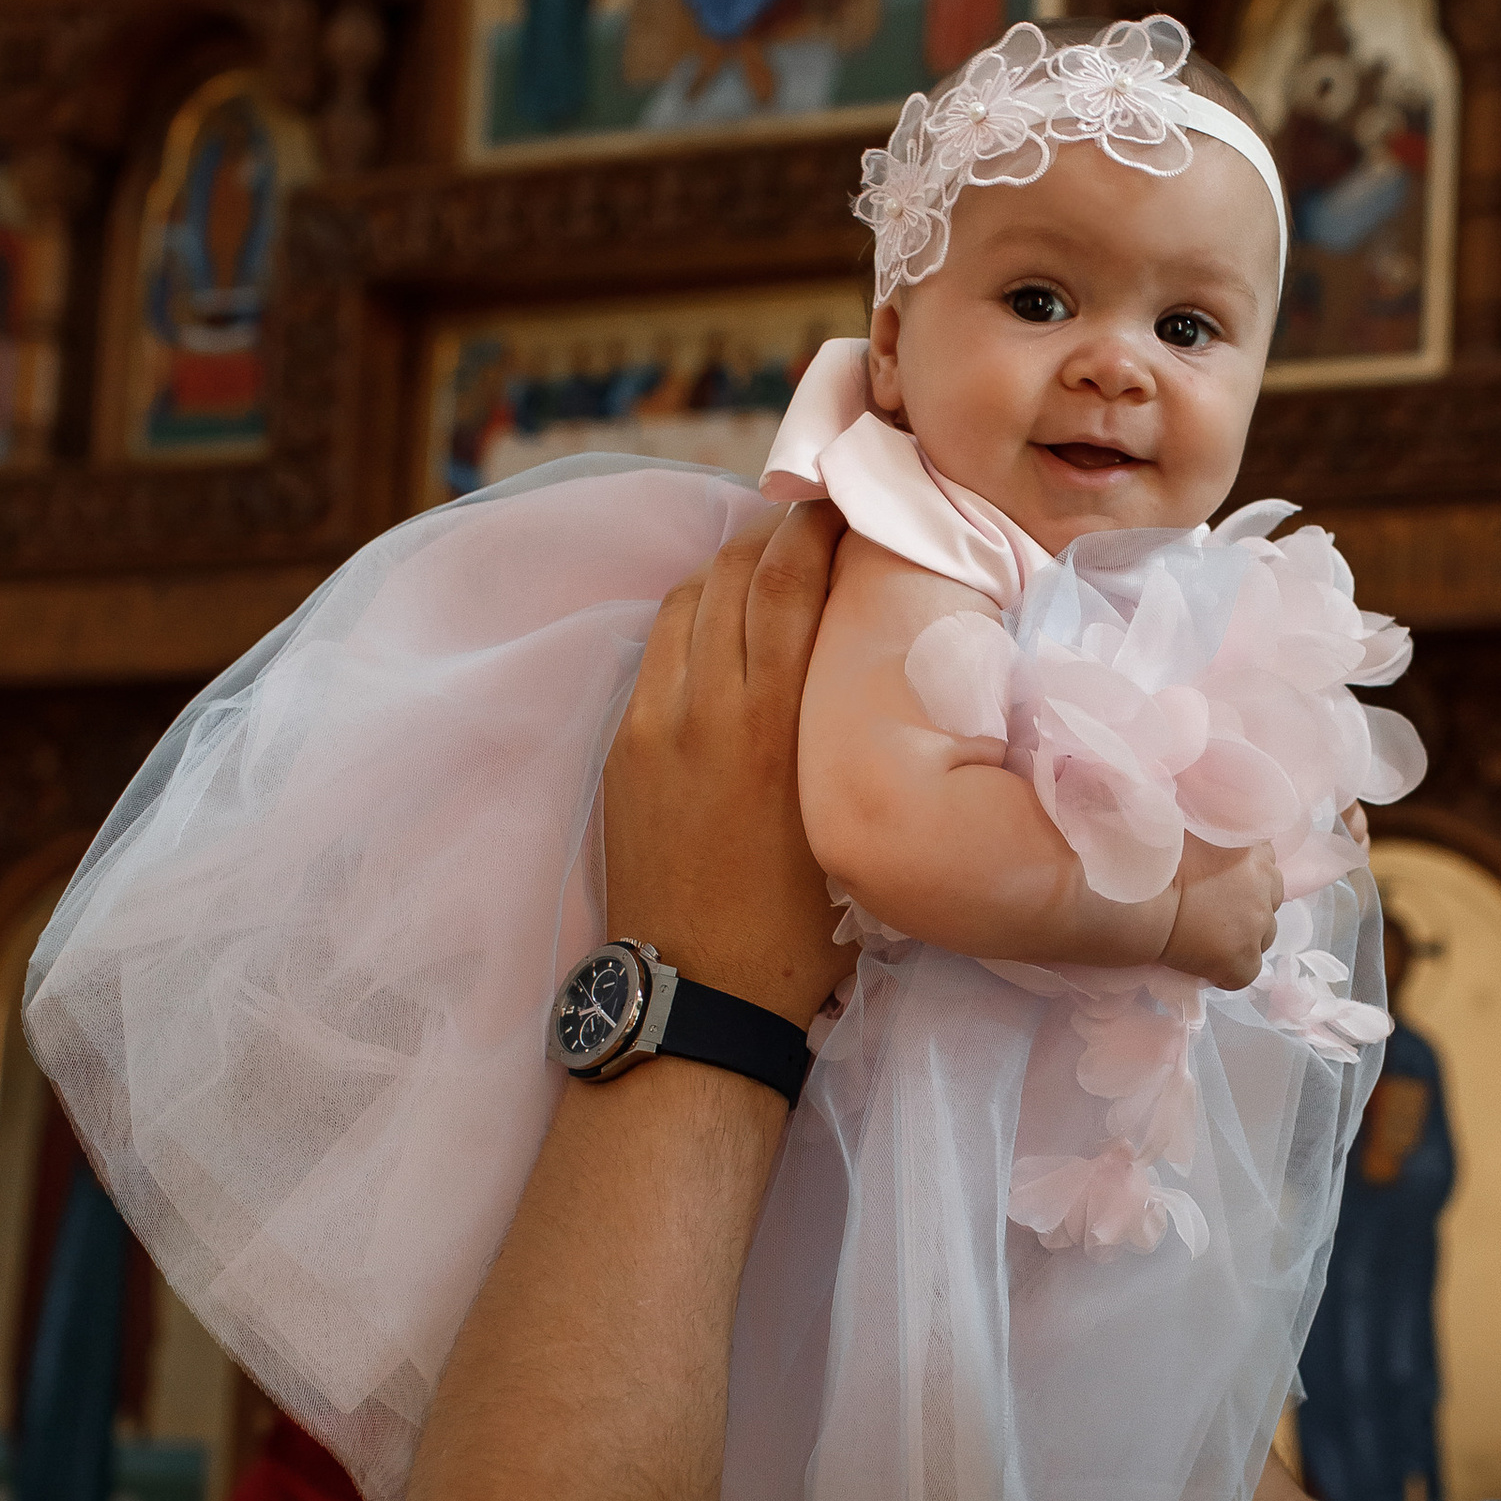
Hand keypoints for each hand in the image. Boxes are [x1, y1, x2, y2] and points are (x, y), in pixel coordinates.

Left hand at [604, 503, 844, 1024]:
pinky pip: (657, 652)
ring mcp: (651, 726)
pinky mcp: (622, 749)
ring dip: (729, 570)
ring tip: (771, 569)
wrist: (700, 995)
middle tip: (819, 526)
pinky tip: (725, 631)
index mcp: (771, 727)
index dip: (818, 527)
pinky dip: (694, 621)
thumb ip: (851, 731)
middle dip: (775, 534)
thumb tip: (878, 662)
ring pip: (685, 602)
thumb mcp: (847, 817)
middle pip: (732, 573)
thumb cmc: (803, 930)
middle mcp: (703, 709)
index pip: (786, 580)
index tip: (851, 504)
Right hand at [1159, 834, 1281, 988]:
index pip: (1266, 866)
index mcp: (1253, 850)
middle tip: (1214, 915)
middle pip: (1271, 901)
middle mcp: (1264, 884)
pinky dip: (1228, 972)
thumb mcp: (1189, 831)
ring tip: (1209, 941)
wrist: (1138, 901)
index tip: (1220, 886)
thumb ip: (1212, 833)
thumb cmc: (1153, 861)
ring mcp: (1258, 923)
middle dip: (1248, 909)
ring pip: (1264, 937)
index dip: (1243, 880)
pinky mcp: (1244, 960)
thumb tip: (1210, 833)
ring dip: (1242, 939)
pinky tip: (1205, 965)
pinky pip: (1247, 972)